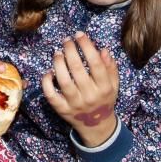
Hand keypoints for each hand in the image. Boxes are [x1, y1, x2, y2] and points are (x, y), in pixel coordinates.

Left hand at [41, 32, 119, 146]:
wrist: (97, 126)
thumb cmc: (104, 100)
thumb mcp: (113, 85)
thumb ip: (110, 67)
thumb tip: (103, 49)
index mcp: (104, 88)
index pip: (96, 64)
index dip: (87, 46)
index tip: (79, 35)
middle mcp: (90, 96)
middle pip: (77, 69)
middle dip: (70, 50)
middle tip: (67, 40)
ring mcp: (75, 104)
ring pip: (63, 81)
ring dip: (58, 63)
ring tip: (58, 52)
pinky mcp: (62, 110)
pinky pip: (51, 95)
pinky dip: (47, 82)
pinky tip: (49, 72)